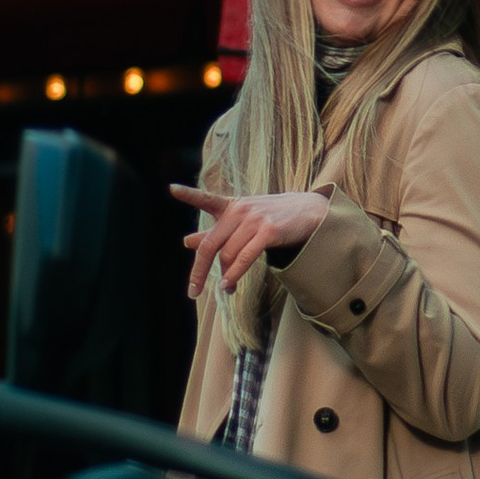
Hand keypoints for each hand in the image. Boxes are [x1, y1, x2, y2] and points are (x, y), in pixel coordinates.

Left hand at [173, 182, 328, 303]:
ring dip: (223, 277)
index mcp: (231, 205)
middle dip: (199, 270)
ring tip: (225, 290)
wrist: (307, 212)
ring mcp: (254, 220)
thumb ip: (214, 232)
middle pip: (210, 244)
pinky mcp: (269, 232)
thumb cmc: (271, 218)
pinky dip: (234, 274)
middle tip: (193, 290)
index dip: (189, 194)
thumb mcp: (240, 221)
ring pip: (227, 255)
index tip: (172, 189)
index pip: (205, 199)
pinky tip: (229, 285)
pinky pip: (244, 258)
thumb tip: (186, 241)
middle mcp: (240, 210)